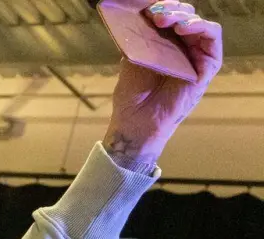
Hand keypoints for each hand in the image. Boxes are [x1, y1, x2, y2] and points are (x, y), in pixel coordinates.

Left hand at [103, 3, 221, 169]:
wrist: (135, 122)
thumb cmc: (132, 95)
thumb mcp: (131, 59)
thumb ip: (138, 38)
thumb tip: (137, 15)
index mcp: (164, 44)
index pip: (170, 16)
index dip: (161, 7)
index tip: (146, 7)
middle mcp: (183, 47)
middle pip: (186, 16)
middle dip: (170, 9)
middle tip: (154, 14)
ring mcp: (196, 56)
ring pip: (199, 24)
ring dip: (183, 16)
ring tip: (164, 20)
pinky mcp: (207, 66)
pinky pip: (212, 38)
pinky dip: (200, 28)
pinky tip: (183, 28)